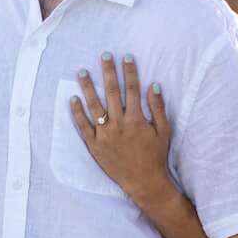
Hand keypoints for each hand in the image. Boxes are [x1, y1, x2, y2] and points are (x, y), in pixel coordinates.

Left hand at [69, 53, 171, 201]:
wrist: (143, 182)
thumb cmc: (155, 156)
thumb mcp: (164, 131)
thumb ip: (158, 108)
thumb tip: (153, 85)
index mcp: (136, 119)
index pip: (132, 89)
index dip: (129, 71)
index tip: (126, 57)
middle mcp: (119, 124)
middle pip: (111, 92)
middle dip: (108, 72)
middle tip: (104, 55)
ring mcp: (105, 134)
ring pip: (94, 105)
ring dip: (88, 87)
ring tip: (82, 71)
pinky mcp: (94, 145)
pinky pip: (83, 125)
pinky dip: (77, 112)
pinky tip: (73, 98)